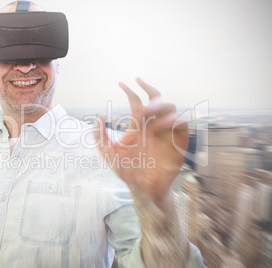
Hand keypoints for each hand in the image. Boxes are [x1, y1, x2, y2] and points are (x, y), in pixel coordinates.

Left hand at [95, 77, 188, 203]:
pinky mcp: (177, 143)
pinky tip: (161, 124)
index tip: (121, 84)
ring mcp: (165, 133)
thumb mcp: (108, 153)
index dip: (130, 91)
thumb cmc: (126, 170)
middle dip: (151, 94)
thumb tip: (98, 117)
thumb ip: (100, 136)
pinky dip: (174, 120)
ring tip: (150, 113)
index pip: (137, 101)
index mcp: (137, 125)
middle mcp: (152, 125)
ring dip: (161, 106)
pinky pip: (182, 125)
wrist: (142, 188)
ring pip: (171, 108)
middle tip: (142, 105)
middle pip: (157, 100)